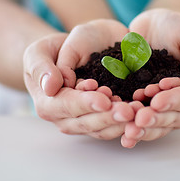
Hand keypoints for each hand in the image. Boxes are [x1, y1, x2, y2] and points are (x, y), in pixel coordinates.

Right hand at [23, 20, 133, 139]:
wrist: (69, 51)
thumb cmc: (52, 51)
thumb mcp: (40, 52)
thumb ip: (42, 68)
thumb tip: (49, 87)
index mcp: (47, 103)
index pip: (67, 106)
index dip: (86, 103)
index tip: (104, 97)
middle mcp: (64, 118)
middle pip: (87, 123)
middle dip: (109, 117)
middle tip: (129, 110)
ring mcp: (83, 120)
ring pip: (103, 129)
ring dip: (121, 123)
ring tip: (138, 110)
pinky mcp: (100, 118)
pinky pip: (114, 126)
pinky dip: (127, 122)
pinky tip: (139, 111)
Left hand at [121, 10, 179, 147]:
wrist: (155, 31)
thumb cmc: (178, 30)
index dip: (177, 100)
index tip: (157, 100)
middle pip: (179, 117)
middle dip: (158, 118)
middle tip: (139, 118)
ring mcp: (174, 109)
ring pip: (164, 125)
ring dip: (147, 129)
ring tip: (130, 130)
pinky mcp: (156, 109)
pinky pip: (150, 124)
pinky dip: (138, 130)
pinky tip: (126, 138)